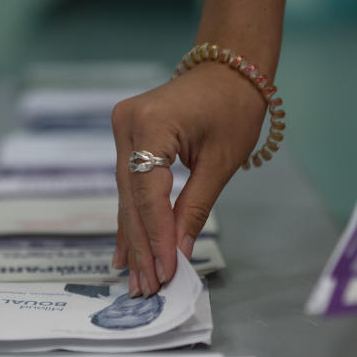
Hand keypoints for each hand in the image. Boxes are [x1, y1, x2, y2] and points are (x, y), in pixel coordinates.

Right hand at [111, 63, 267, 296]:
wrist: (228, 66)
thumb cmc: (234, 108)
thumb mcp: (220, 163)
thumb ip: (194, 209)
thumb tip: (179, 255)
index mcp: (149, 125)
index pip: (149, 196)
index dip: (156, 239)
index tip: (164, 274)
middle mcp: (126, 126)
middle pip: (132, 201)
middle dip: (142, 247)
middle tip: (145, 290)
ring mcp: (122, 130)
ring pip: (127, 198)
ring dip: (135, 239)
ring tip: (136, 280)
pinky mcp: (126, 137)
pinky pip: (129, 187)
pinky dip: (134, 219)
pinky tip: (126, 253)